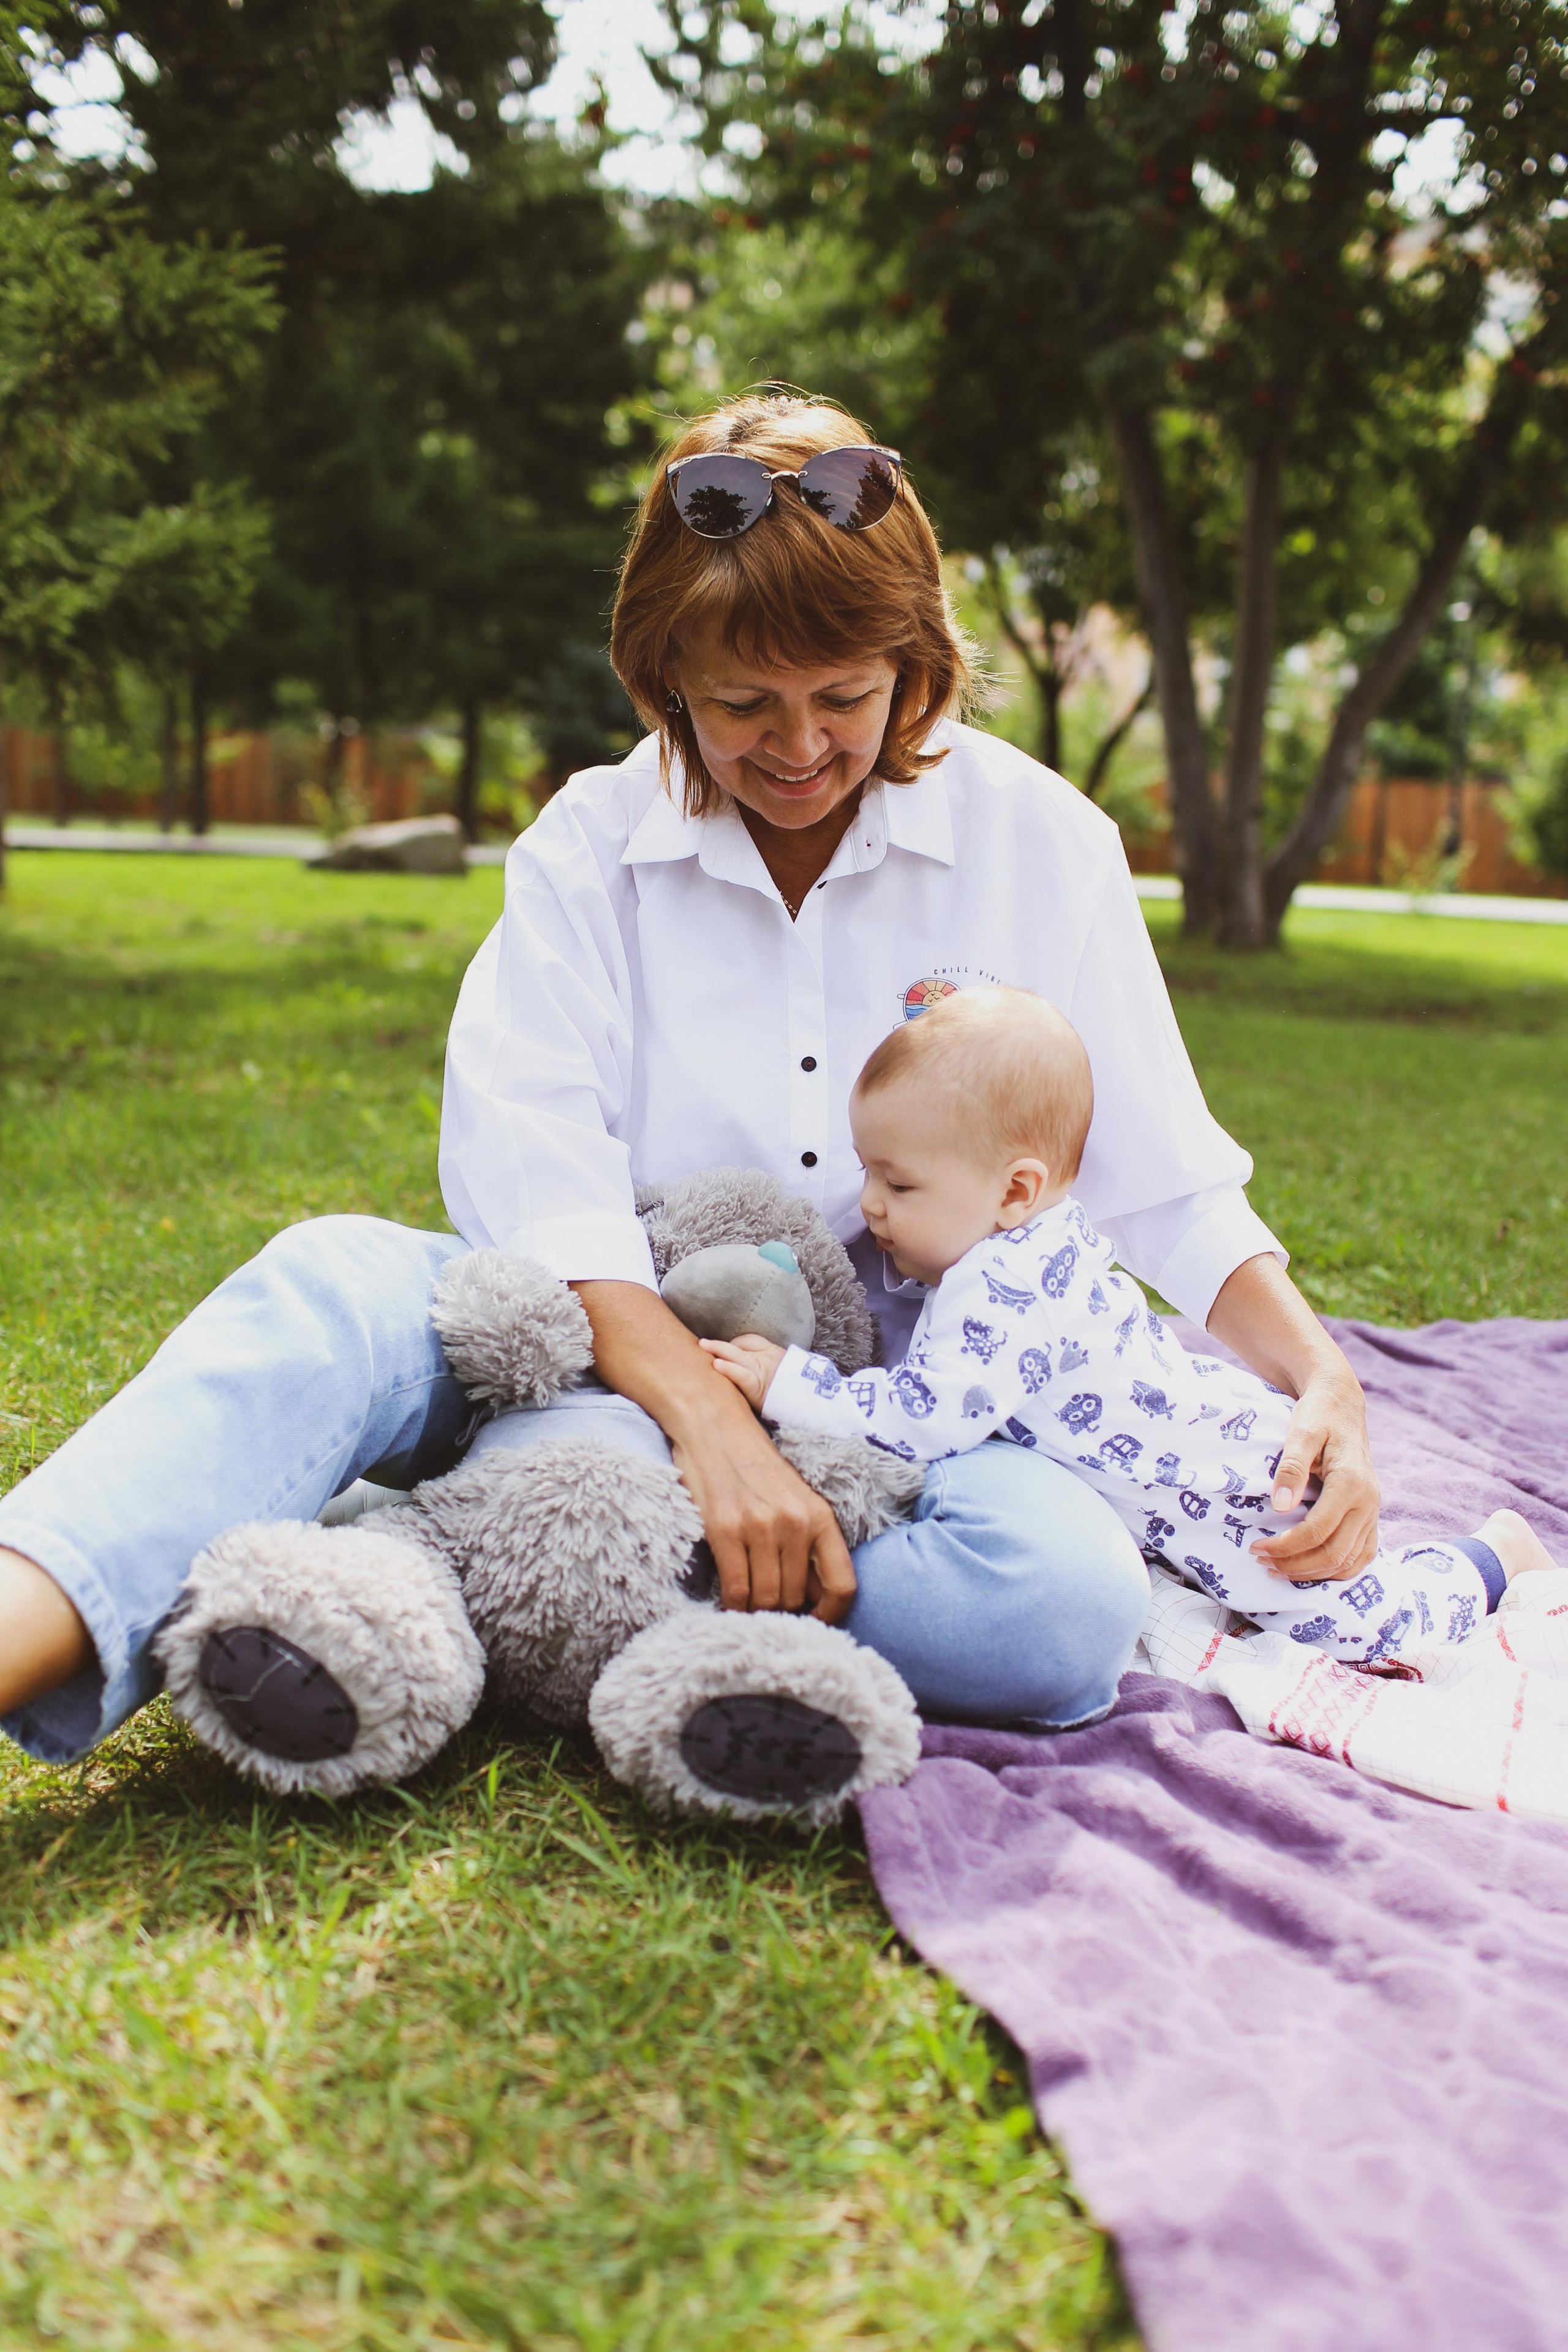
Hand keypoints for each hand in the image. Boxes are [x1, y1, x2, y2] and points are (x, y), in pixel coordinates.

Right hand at [568, 1280, 853, 1622]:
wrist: (713, 1425)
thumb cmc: (753, 1466)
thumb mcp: (795, 1498)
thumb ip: (808, 1541)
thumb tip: (813, 1597)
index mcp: (819, 1515)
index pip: (843, 1585)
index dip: (832, 1616)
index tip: (815, 1624)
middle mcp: (794, 1522)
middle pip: (796, 1598)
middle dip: (782, 1611)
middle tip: (767, 1610)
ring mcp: (759, 1526)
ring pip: (765, 1598)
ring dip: (755, 1611)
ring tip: (748, 1607)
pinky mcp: (724, 1529)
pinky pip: (735, 1590)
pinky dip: (732, 1605)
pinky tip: (729, 1601)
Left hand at [1250, 1366, 1380, 1582]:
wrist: (1341, 1404)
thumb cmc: (1318, 1415)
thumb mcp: (1301, 1432)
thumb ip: (1291, 1468)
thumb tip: (1281, 1507)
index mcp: (1352, 1483)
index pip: (1318, 1531)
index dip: (1285, 1547)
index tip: (1256, 1548)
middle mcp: (1368, 1503)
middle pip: (1334, 1554)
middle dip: (1295, 1565)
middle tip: (1262, 1562)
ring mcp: (1373, 1511)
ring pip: (1349, 1562)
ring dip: (1314, 1574)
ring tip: (1278, 1570)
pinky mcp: (1370, 1515)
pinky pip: (1362, 1556)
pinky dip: (1337, 1570)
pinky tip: (1310, 1570)